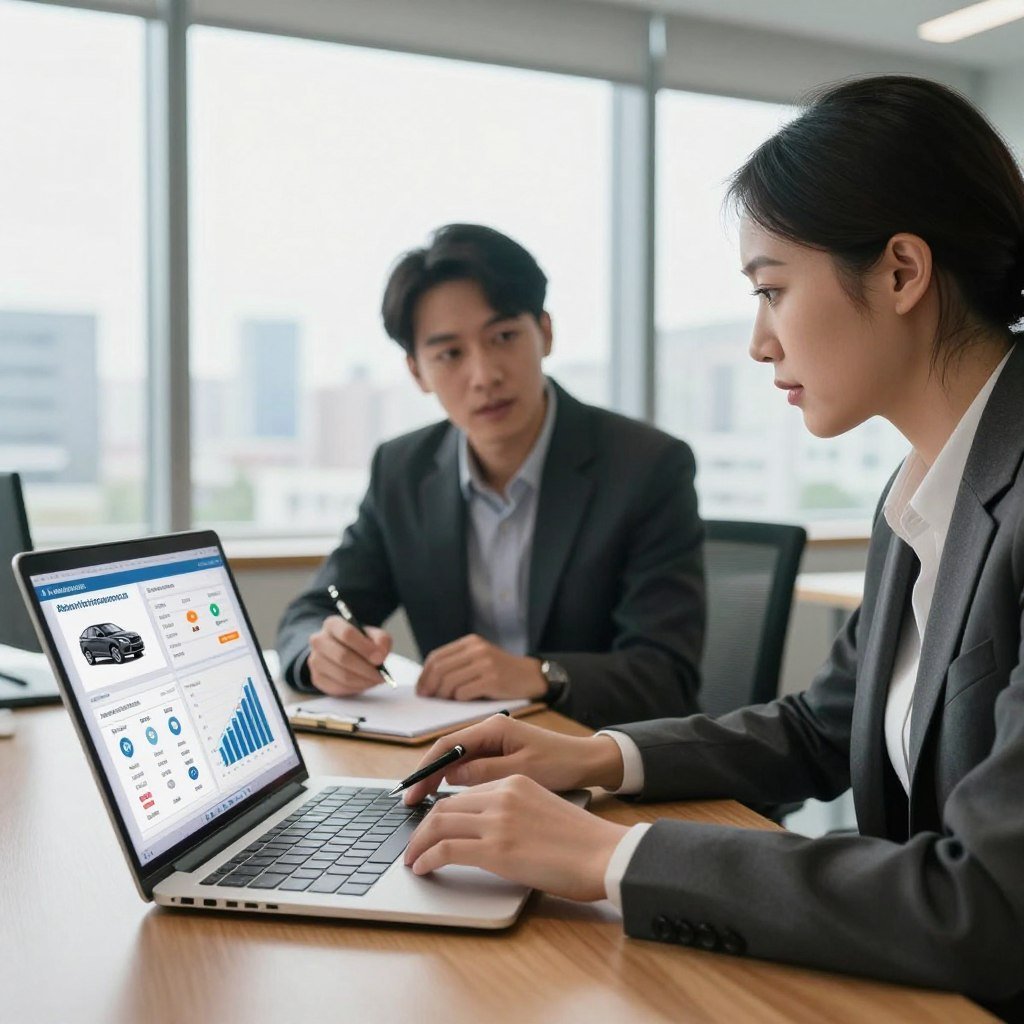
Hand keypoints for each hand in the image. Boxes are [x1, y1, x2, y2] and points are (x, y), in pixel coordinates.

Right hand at [306, 615, 391, 695]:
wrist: (342, 651)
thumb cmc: (359, 642)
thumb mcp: (373, 635)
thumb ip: (381, 640)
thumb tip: (379, 655)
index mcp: (332, 624)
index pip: (347, 633)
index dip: (365, 647)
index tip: (379, 658)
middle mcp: (319, 640)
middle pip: (343, 656)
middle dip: (366, 669)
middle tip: (381, 675)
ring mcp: (315, 660)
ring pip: (342, 675)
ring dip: (363, 681)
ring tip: (375, 680)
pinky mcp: (317, 678)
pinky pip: (339, 687)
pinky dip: (356, 688)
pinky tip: (364, 683)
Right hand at [401, 712, 623, 804]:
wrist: (589, 762)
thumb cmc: (561, 764)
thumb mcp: (522, 772)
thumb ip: (484, 773)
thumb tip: (451, 777)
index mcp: (494, 727)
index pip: (448, 744)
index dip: (427, 768)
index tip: (413, 791)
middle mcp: (491, 730)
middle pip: (448, 751)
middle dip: (428, 776)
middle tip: (410, 803)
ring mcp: (496, 741)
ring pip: (458, 760)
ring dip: (440, 780)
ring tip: (423, 805)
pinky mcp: (502, 754)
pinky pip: (472, 766)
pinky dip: (457, 782)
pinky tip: (450, 800)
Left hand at [403, 775, 628, 901]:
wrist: (604, 854)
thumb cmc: (582, 842)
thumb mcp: (542, 809)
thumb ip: (513, 811)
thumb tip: (488, 831)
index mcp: (514, 783)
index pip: (464, 794)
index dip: (440, 812)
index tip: (430, 827)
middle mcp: (502, 795)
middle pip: (445, 807)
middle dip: (423, 828)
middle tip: (413, 845)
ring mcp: (498, 821)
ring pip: (439, 825)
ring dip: (419, 844)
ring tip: (413, 859)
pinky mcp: (496, 850)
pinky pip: (445, 850)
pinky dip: (427, 858)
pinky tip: (423, 868)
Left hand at [416, 634, 545, 700]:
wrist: (532, 676)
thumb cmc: (502, 672)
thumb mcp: (480, 659)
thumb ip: (458, 665)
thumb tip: (428, 683)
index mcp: (470, 643)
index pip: (437, 657)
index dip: (424, 675)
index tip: (421, 689)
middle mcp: (477, 650)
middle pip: (440, 669)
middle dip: (430, 687)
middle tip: (428, 699)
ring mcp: (485, 664)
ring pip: (449, 682)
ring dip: (443, 696)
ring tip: (446, 702)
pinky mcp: (493, 680)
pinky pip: (463, 692)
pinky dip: (458, 700)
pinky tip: (462, 702)